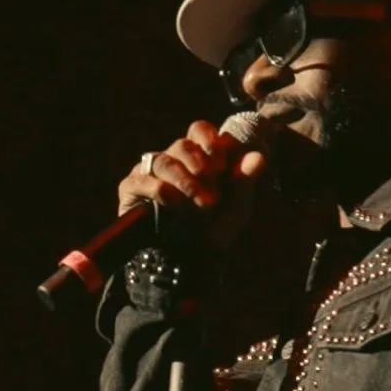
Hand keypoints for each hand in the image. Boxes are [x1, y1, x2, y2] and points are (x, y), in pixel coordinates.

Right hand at [116, 121, 266, 251]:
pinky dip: (160, 189)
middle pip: (182, 144)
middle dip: (200, 167)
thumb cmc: (214, 229)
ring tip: (201, 204)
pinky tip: (175, 203)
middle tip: (213, 193)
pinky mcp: (132, 188)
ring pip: (164, 161)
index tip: (222, 164)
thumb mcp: (236, 207)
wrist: (189, 260)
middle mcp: (174, 159)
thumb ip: (245, 181)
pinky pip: (142, 179)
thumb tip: (259, 157)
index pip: (200, 130)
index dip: (211, 142)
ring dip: (185, 181)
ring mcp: (151, 172)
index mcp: (199, 156)